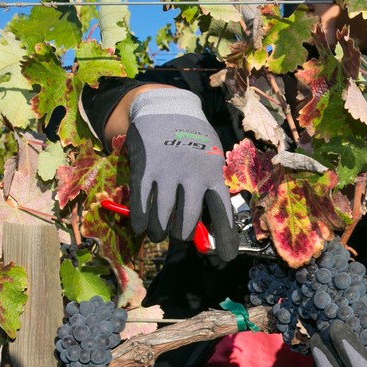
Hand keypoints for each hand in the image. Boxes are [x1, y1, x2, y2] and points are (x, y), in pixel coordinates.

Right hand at [126, 88, 239, 260]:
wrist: (166, 108)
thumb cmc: (193, 140)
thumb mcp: (210, 159)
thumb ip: (209, 189)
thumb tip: (207, 229)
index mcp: (213, 175)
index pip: (223, 214)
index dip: (225, 239)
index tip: (226, 257)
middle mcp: (192, 176)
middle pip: (187, 223)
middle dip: (182, 236)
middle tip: (178, 234)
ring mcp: (167, 173)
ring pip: (162, 220)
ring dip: (159, 232)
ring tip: (158, 232)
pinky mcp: (144, 170)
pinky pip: (141, 206)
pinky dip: (140, 221)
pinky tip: (141, 225)